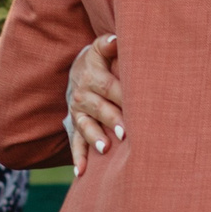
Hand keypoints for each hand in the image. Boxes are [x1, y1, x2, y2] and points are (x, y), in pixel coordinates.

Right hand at [64, 35, 123, 175]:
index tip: (136, 106)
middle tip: (125, 133)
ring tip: (106, 149)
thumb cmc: (98, 61)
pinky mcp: (74, 127)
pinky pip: (75, 143)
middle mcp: (83, 95)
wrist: (76, 71)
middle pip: (98, 108)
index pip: (109, 87)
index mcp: (92, 76)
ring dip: (95, 138)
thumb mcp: (100, 49)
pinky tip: (82, 172)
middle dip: (111, 120)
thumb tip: (116, 39)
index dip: (121, 97)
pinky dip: (78, 157)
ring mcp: (77, 113)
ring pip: (86, 126)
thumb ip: (108, 45)